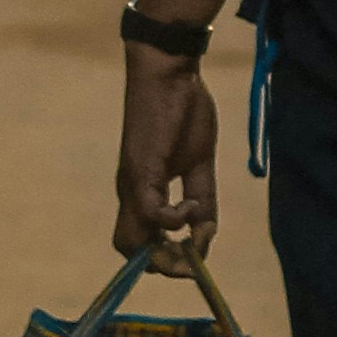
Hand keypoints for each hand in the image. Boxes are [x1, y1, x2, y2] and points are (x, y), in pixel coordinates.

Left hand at [115, 47, 218, 264]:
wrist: (169, 71)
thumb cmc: (183, 110)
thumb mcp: (199, 164)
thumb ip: (203, 200)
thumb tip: (206, 235)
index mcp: (142, 191)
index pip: (138, 242)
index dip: (163, 258)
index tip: (194, 258)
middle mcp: (131, 192)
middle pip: (130, 250)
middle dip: (165, 265)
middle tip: (194, 261)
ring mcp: (133, 183)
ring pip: (130, 241)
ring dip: (164, 253)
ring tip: (192, 244)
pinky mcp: (141, 170)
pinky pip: (150, 213)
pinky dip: (173, 221)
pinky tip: (192, 206)